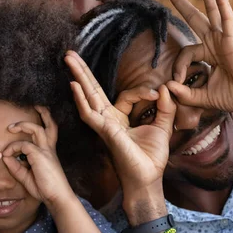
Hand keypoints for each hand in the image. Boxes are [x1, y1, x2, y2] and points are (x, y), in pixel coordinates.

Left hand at [2, 106, 74, 209]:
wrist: (57, 197)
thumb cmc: (45, 188)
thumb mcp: (27, 177)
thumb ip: (16, 166)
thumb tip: (5, 157)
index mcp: (48, 153)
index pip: (45, 134)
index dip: (32, 131)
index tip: (15, 140)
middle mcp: (49, 149)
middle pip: (50, 125)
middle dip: (44, 114)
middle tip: (36, 106)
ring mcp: (46, 151)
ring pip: (36, 129)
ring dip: (23, 125)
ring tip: (11, 127)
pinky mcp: (40, 155)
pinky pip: (23, 145)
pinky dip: (13, 148)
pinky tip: (7, 155)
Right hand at [64, 50, 175, 192]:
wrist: (149, 179)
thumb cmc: (151, 158)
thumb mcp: (163, 127)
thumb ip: (165, 108)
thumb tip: (164, 89)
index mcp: (119, 118)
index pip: (126, 95)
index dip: (142, 91)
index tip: (157, 95)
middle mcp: (108, 120)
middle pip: (93, 90)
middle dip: (83, 71)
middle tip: (70, 53)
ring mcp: (104, 125)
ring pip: (88, 97)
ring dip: (79, 77)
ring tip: (68, 58)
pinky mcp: (105, 132)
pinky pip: (89, 114)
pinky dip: (81, 100)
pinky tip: (74, 85)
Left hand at [164, 0, 232, 112]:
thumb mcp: (203, 98)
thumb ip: (185, 94)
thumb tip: (168, 87)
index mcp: (209, 52)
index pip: (186, 52)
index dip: (178, 67)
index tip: (177, 82)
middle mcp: (215, 41)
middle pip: (195, 16)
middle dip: (181, 1)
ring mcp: (225, 38)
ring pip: (211, 9)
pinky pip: (227, 18)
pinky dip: (223, 3)